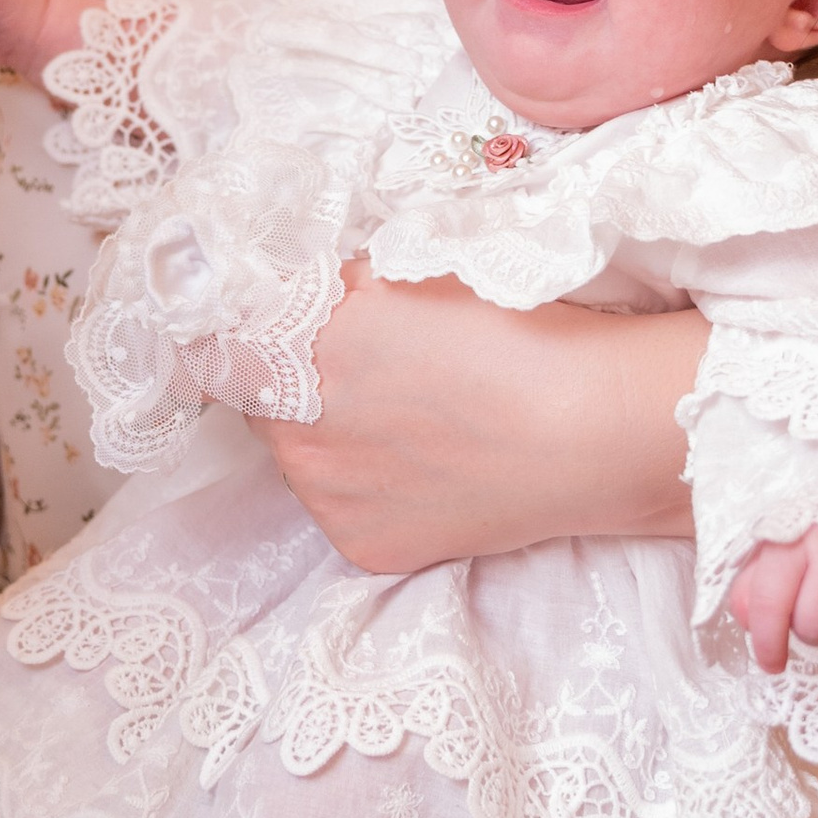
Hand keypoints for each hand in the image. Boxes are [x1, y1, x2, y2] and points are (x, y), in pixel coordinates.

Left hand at [261, 269, 706, 572]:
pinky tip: (426, 469)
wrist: (587, 430)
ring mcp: (324, 496)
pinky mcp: (360, 545)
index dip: (262, 332)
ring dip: (329, 439)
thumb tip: (292, 294)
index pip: (229, 340)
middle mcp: (291, 428)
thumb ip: (331, 287)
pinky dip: (368, 489)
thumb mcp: (407, 273)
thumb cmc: (513, 332)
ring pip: (300, 459)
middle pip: (261, 401)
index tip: (291, 331)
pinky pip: (341, 507)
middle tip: (373, 375)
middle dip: (297, 384)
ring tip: (410, 424)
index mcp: (294, 345)